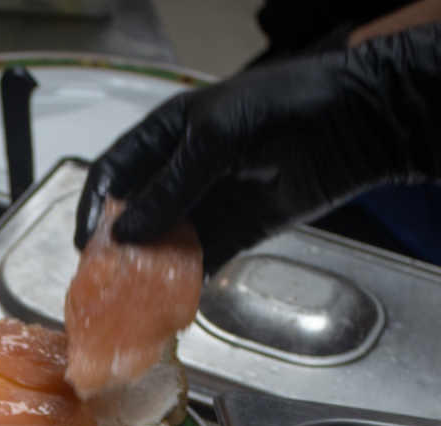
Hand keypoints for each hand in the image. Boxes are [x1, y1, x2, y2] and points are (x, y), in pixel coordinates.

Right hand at [74, 18, 440, 271]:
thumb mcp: (217, 138)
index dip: (95, 208)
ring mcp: (211, 202)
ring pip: (166, 243)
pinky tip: (173, 303)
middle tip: (104, 284)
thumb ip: (170, 188)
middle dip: (118, 248)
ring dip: (150, 271)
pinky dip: (187, 283)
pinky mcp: (239, 230)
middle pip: (136, 215)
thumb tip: (125, 234)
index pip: (115, 173)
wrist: (355, 123)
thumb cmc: (283, 108)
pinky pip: (203, 261)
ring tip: (133, 302)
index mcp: (167, 134)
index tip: (85, 244)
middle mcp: (182, 170)